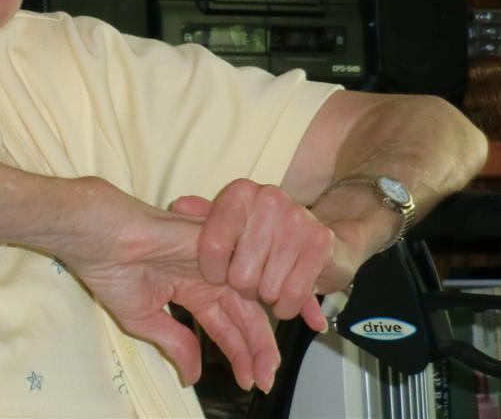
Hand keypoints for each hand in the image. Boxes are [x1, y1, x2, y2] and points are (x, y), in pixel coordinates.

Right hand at [49, 179, 280, 391]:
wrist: (100, 239)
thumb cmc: (112, 271)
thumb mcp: (144, 319)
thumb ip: (175, 342)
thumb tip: (193, 375)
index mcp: (191, 290)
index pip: (224, 326)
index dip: (238, 355)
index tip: (250, 382)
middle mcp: (208, 276)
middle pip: (243, 316)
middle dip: (256, 350)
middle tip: (265, 380)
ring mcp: (215, 261)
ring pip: (248, 300)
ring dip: (260, 335)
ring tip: (266, 366)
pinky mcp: (218, 246)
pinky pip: (246, 272)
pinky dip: (262, 297)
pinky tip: (271, 321)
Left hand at [172, 179, 353, 331]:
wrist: (322, 241)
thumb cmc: (264, 237)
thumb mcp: (230, 224)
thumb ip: (202, 217)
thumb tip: (179, 205)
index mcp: (240, 193)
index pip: (213, 245)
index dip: (213, 272)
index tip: (218, 275)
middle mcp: (268, 199)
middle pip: (240, 274)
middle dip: (244, 287)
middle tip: (252, 278)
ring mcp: (297, 219)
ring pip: (267, 288)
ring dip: (267, 297)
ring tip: (270, 283)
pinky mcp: (320, 243)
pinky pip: (293, 294)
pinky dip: (286, 306)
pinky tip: (285, 299)